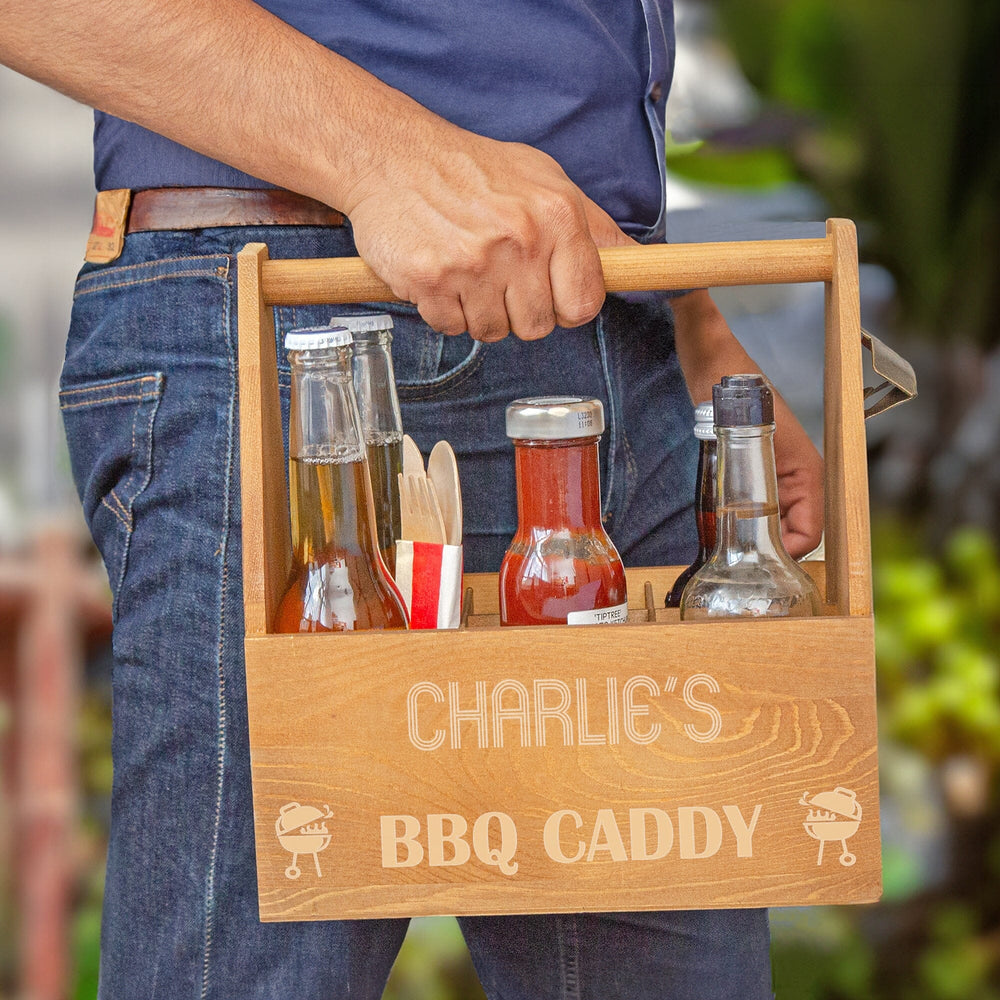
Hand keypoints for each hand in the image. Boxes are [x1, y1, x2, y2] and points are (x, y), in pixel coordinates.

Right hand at [342, 120, 631, 341]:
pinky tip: (440, 274)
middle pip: (537, 326)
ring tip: (466, 271)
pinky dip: (444, 311)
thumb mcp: (545, 180)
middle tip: (497, 277)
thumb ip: (593, 227)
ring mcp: (472, 262)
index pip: (583, 304)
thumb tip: (639, 263)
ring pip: (492, 332)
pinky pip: (451, 327)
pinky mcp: (429, 279)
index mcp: (556, 216)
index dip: (566, 307)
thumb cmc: (472, 169)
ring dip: (478, 312)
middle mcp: (519, 240)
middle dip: (517, 311)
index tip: (548, 293)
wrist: (392, 155)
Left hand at [671, 289, 823, 557]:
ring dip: (745, 550)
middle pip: (789, 540)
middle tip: (722, 560)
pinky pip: (751, 531)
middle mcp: (789, 476)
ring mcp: (768, 487)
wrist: (699, 371)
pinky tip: (705, 543)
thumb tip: (678, 281)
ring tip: (710, 555)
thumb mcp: (708, 346)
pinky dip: (735, 541)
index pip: (812, 524)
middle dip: (762, 555)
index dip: (787, 548)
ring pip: (768, 538)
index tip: (749, 554)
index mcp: (798, 456)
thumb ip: (697, 314)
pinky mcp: (747, 492)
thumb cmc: (713, 362)